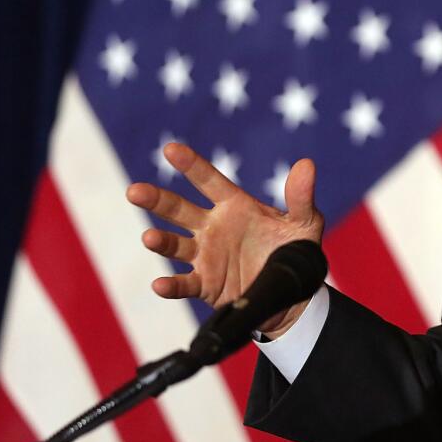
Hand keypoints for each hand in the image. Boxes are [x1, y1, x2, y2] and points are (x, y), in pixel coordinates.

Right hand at [126, 142, 324, 336]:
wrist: (293, 292)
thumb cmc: (295, 250)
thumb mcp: (304, 222)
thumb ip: (301, 196)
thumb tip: (307, 164)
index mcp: (234, 205)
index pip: (208, 180)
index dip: (191, 165)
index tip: (170, 149)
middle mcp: (213, 227)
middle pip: (178, 209)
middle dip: (156, 200)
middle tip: (134, 191)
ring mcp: (206, 255)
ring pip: (174, 244)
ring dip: (160, 240)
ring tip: (149, 238)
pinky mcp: (206, 284)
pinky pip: (184, 283)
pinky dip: (171, 285)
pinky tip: (160, 284)